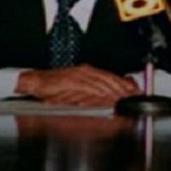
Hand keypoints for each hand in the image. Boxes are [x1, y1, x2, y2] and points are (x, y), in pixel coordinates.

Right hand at [16, 65, 140, 106]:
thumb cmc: (54, 87)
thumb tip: (107, 99)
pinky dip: (98, 90)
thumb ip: (92, 93)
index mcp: (88, 72)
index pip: (110, 77)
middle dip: (123, 86)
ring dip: (114, 89)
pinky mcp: (71, 80)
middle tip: (134, 94)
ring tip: (124, 95)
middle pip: (108, 78)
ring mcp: (78, 75)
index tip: (134, 91)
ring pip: (101, 81)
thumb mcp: (77, 90)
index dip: (123, 84)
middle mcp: (85, 71)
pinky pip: (88, 85)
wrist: (36, 82)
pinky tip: (106, 95)